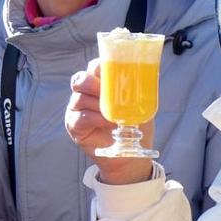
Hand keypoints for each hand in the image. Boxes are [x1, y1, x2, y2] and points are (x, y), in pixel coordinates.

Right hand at [65, 57, 152, 184]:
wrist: (131, 153)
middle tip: (109, 92)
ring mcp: (77, 109)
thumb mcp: (141, 105)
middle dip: (93, 83)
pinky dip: (95, 118)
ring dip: (98, 104)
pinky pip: (80, 117)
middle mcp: (85, 93)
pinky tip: (108, 122)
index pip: (95, 67)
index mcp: (101, 83)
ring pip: (79, 98)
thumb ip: (139, 91)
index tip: (114, 71)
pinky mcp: (74, 126)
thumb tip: (146, 75)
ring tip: (114, 113)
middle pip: (80, 80)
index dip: (102, 66)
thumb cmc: (135, 125)